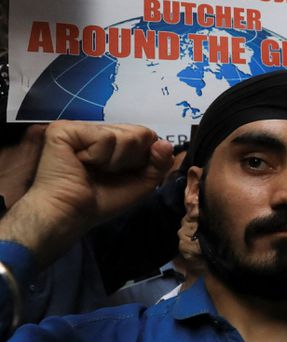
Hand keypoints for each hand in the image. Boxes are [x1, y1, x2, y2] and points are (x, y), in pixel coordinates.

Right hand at [1, 123, 172, 263]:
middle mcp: (96, 130)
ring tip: (91, 169)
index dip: (143, 157)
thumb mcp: (140, 184)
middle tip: (105, 172)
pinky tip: (81, 163)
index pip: (146, 135)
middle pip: (140, 133)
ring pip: (126, 135)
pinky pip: (106, 137)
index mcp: (111, 140)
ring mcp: (80, 127)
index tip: (123, 173)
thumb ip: (159, 163)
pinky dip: (99, 157)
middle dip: (131, 160)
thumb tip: (166, 143)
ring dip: (115, 161)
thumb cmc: (101, 201)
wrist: (70, 214)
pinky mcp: (65, 129)